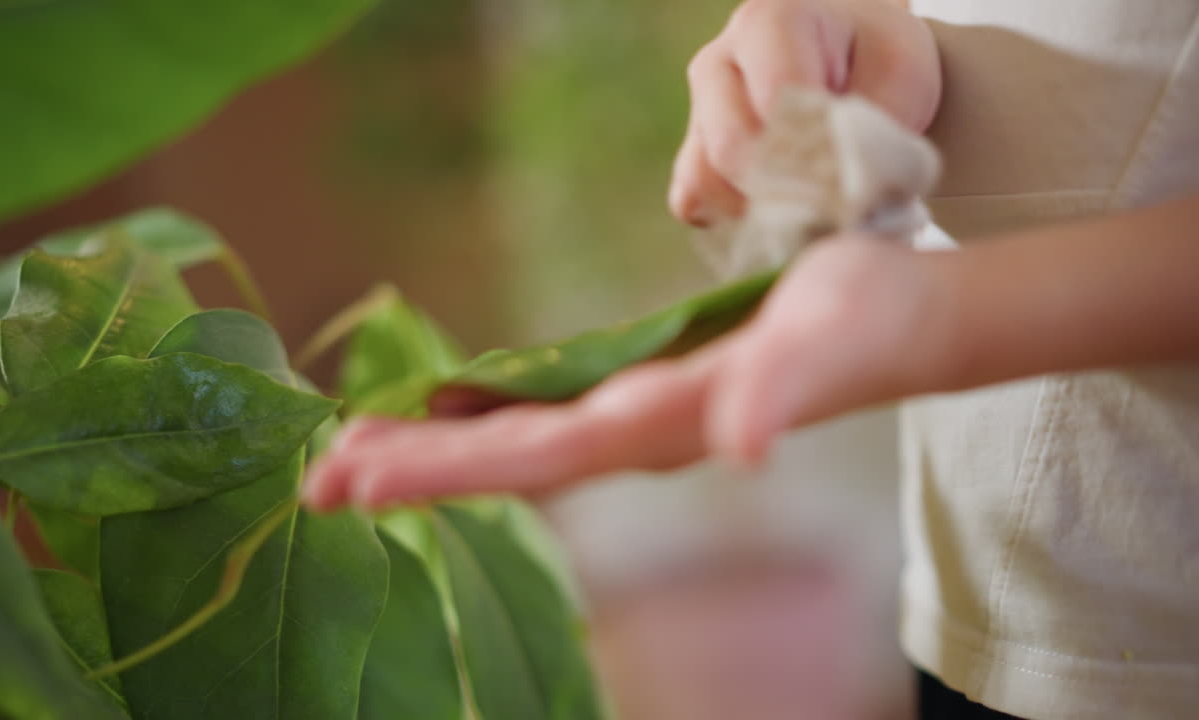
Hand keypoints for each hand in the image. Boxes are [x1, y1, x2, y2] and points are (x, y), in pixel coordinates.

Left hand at [302, 236, 949, 510]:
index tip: (356, 479)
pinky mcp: (642, 386)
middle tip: (317, 477)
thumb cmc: (865, 323)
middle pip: (504, 459)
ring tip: (356, 448)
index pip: (531, 458)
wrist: (898, 321)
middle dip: (412, 469)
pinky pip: (546, 405)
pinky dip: (485, 408)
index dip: (443, 470)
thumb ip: (776, 396)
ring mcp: (636, 415)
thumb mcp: (826, 345)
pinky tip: (449, 400)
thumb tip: (741, 448)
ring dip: (436, 445)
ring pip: (516, 437)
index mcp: (659, 426)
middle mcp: (635, 433)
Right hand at [670, 0, 940, 226]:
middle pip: (732, 147)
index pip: (776, 101)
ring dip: (759, 206)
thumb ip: (872, 128)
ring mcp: (698, 110)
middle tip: (837, 197)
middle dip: (789, 185)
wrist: (854, 58)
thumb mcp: (899, 75)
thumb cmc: (877, 58)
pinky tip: (778, 208)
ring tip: (811, 200)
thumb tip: (840, 197)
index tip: (856, 171)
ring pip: (705, 178)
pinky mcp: (692, 152)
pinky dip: (735, 218)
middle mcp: (718, 62)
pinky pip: (694, 200)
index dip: (817, 148)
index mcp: (767, 23)